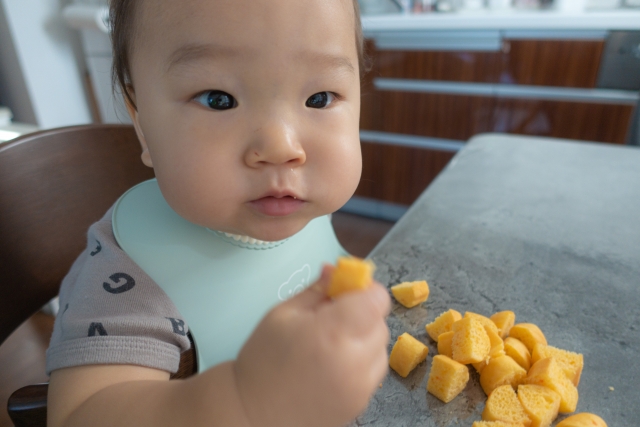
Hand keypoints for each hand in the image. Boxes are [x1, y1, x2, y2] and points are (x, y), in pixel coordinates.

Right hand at [234, 264, 390, 426]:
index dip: (364, 289)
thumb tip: (338, 269)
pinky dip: (362, 362)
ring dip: (364, 338)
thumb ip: (318, 289)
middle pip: (380, 321)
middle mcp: (354, 361)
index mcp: (332, 332)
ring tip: (332, 344)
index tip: (346, 292)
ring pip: (381, 347)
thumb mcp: (284, 312)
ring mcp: (362, 387)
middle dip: (362, 313)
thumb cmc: (264, 359)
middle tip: (332, 318)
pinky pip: (374, 371)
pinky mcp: (363, 403)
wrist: (254, 412)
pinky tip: (334, 365)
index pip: (377, 299)